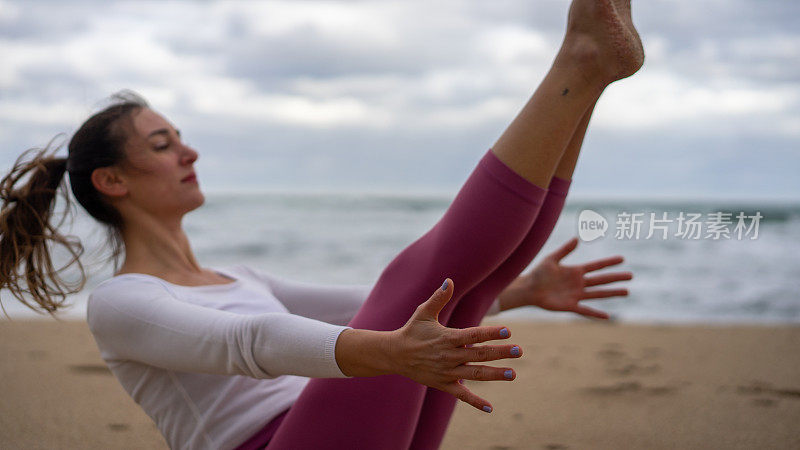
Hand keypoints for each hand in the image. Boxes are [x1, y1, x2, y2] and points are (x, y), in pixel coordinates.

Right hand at [388, 279, 521, 412]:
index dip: (491, 333)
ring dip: (495, 375)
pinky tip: (490, 408)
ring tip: (513, 374)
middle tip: (519, 351)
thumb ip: (438, 298)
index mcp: (447, 338)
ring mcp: (447, 372)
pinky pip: (461, 395)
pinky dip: (475, 402)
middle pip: (479, 354)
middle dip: (501, 353)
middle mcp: (449, 356)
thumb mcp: (423, 312)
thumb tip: (450, 280)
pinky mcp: (443, 384)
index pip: (473, 335)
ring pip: (475, 375)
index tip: (508, 331)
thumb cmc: (412, 330)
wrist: (395, 355)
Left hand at [499, 237, 631, 319]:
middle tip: (631, 276)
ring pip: (598, 294)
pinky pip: (586, 311)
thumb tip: (577, 239)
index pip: (596, 266)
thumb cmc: (538, 273)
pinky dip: (596, 314)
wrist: (528, 289)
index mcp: (575, 271)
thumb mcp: (551, 259)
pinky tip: (608, 316)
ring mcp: (576, 295)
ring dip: (612, 293)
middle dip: (616, 278)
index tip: (622, 259)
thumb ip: (564, 250)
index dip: (608, 262)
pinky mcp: (570, 306)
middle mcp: (579, 283)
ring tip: (627, 292)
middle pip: (601, 280)